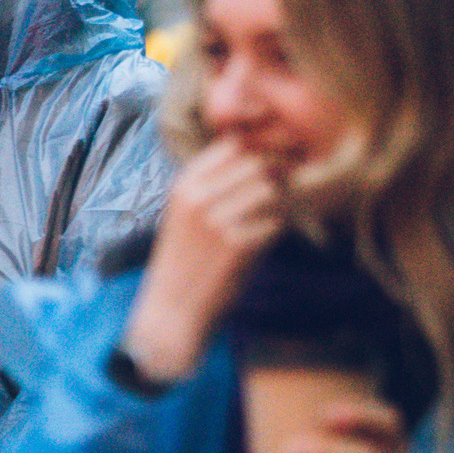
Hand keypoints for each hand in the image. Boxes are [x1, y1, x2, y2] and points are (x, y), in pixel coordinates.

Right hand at [120, 139, 286, 383]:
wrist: (173, 307)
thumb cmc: (184, 258)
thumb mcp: (184, 213)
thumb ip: (213, 184)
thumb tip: (261, 156)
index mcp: (183, 186)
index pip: (231, 145)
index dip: (257, 149)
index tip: (270, 162)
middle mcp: (197, 199)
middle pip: (255, 163)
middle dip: (274, 174)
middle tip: (281, 190)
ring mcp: (216, 222)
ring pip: (269, 190)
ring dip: (278, 201)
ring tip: (271, 216)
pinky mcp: (237, 247)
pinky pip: (275, 222)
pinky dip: (276, 229)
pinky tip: (264, 240)